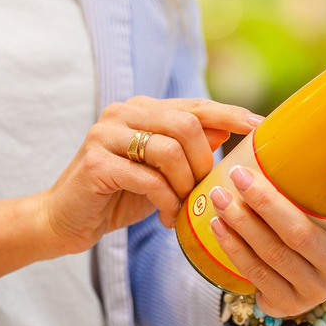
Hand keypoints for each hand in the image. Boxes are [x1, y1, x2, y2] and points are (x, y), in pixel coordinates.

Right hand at [43, 96, 262, 254]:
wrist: (64, 220)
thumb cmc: (116, 196)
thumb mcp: (160, 171)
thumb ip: (187, 148)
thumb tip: (226, 127)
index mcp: (139, 109)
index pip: (193, 105)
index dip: (229, 113)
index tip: (260, 126)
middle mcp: (121, 113)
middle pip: (186, 124)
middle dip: (204, 162)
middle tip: (203, 191)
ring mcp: (105, 135)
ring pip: (169, 150)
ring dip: (186, 185)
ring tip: (184, 207)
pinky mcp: (96, 163)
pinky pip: (149, 179)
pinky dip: (167, 201)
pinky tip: (167, 218)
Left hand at [209, 163, 325, 316]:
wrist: (293, 284)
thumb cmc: (304, 231)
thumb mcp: (316, 211)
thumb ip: (307, 183)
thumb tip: (270, 129)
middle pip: (301, 232)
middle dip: (264, 201)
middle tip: (238, 174)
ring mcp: (317, 289)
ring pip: (273, 252)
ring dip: (241, 222)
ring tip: (219, 197)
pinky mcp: (289, 303)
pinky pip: (256, 272)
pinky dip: (233, 246)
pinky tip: (217, 226)